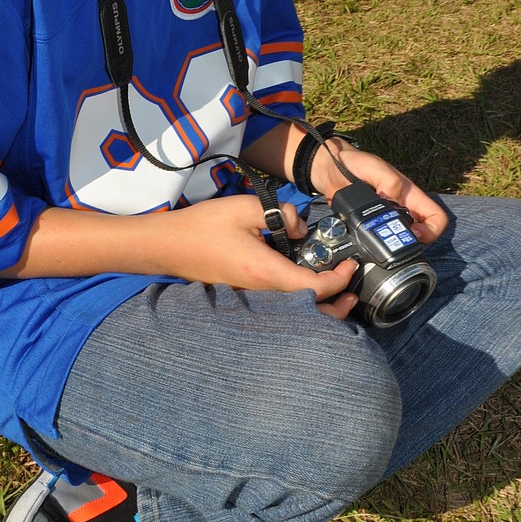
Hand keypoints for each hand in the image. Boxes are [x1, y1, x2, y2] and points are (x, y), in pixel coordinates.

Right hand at [164, 194, 359, 316]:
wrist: (168, 245)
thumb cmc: (203, 226)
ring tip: (336, 291)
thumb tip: (301, 226)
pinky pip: (281, 305)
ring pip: (296, 313)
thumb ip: (281, 213)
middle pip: (309, 314)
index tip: (351, 265)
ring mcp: (252, 297)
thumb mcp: (245, 208)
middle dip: (336, 306)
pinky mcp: (245, 295)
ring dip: (320, 305)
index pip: (313, 287)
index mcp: (266, 272)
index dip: (339, 280)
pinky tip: (304, 283)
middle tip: (352, 291)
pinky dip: (301, 301)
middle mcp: (262, 291)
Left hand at [309, 141, 448, 246]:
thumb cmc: (353, 162)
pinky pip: (376, 241)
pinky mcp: (367, 226)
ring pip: (397, 240)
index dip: (432, 230)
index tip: (414, 234)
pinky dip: (373, 245)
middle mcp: (400, 209)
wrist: (327, 170)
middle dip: (409, 242)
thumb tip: (394, 203)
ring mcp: (384, 219)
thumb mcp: (374, 167)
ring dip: (391, 245)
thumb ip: (389, 182)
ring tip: (378, 243)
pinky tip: (364, 243)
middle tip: (393, 242)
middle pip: (419, 234)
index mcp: (409, 195)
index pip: (436, 217)